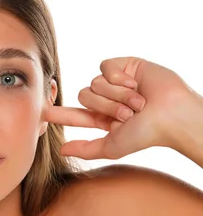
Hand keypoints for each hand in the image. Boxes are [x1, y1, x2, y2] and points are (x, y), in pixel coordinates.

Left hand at [45, 57, 197, 159]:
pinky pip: (105, 67)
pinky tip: (135, 84)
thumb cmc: (146, 134)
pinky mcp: (126, 65)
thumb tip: (61, 150)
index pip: (77, 114)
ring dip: (116, 95)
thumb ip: (86, 149)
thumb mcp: (112, 146)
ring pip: (95, 82)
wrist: (172, 115)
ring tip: (138, 102)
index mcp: (105, 117)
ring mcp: (117, 81)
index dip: (61, 113)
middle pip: (85, 96)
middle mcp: (109, 98)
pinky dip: (118, 78)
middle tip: (128, 114)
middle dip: (105, 106)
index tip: (42, 113)